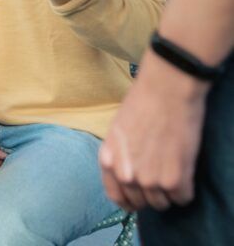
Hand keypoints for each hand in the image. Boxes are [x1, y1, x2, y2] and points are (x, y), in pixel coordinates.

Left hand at [99, 49, 208, 211]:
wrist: (166, 90)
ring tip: (174, 171)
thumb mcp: (118, 132)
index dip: (129, 201)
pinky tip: (185, 171)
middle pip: (141, 202)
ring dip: (169, 192)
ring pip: (162, 203)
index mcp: (107, 160)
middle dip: (152, 193)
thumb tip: (129, 175)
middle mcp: (125, 175)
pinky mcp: (174, 180)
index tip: (139, 200)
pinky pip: (182, 197)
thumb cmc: (142, 103)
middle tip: (162, 178)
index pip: (116, 196)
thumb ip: (120, 156)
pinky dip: (185, 189)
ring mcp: (149, 180)